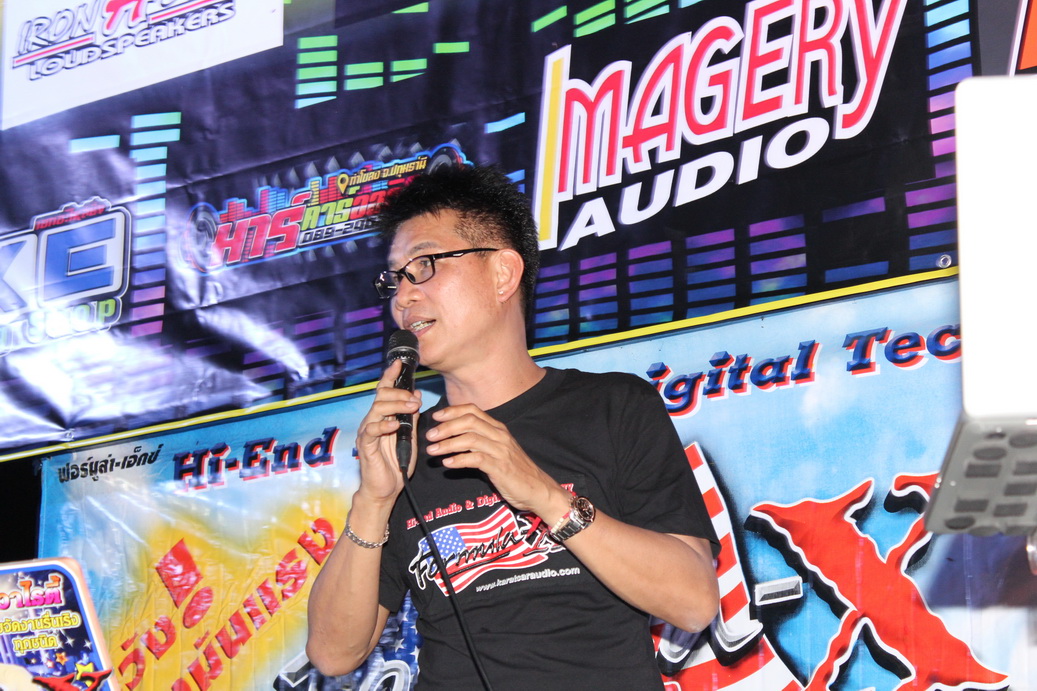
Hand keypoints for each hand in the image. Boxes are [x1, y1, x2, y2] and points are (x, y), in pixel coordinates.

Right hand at [354, 358, 421, 502]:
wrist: (385, 489)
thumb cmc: (396, 463)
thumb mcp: (409, 436)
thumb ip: (411, 417)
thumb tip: (416, 395)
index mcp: (383, 417)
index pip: (385, 391)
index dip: (390, 376)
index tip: (399, 363)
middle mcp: (373, 421)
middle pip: (381, 396)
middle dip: (400, 393)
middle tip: (415, 399)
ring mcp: (368, 433)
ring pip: (377, 409)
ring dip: (396, 405)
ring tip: (411, 408)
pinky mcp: (366, 446)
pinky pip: (372, 430)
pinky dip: (385, 425)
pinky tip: (396, 425)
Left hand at [425, 404, 570, 519]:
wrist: (537, 489)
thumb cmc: (515, 471)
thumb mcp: (498, 450)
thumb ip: (480, 441)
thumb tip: (454, 437)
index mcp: (498, 428)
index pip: (473, 410)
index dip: (452, 411)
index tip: (435, 417)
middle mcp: (500, 435)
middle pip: (469, 421)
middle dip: (446, 427)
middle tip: (430, 436)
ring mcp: (501, 450)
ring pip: (470, 439)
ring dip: (448, 444)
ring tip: (433, 451)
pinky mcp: (500, 467)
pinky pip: (476, 459)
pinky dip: (458, 460)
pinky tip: (447, 464)